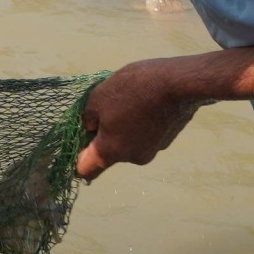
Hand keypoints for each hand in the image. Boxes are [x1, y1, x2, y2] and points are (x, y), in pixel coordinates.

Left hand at [76, 59, 207, 180]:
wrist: (177, 83)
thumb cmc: (131, 90)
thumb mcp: (97, 98)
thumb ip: (87, 118)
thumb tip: (90, 128)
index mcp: (110, 152)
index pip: (85, 171)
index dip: (76, 160)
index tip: (77, 143)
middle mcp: (132, 158)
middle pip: (109, 154)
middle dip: (104, 136)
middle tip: (105, 109)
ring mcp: (153, 151)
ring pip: (128, 143)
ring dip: (124, 129)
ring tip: (129, 102)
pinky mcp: (167, 140)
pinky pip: (145, 136)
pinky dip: (141, 125)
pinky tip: (146, 104)